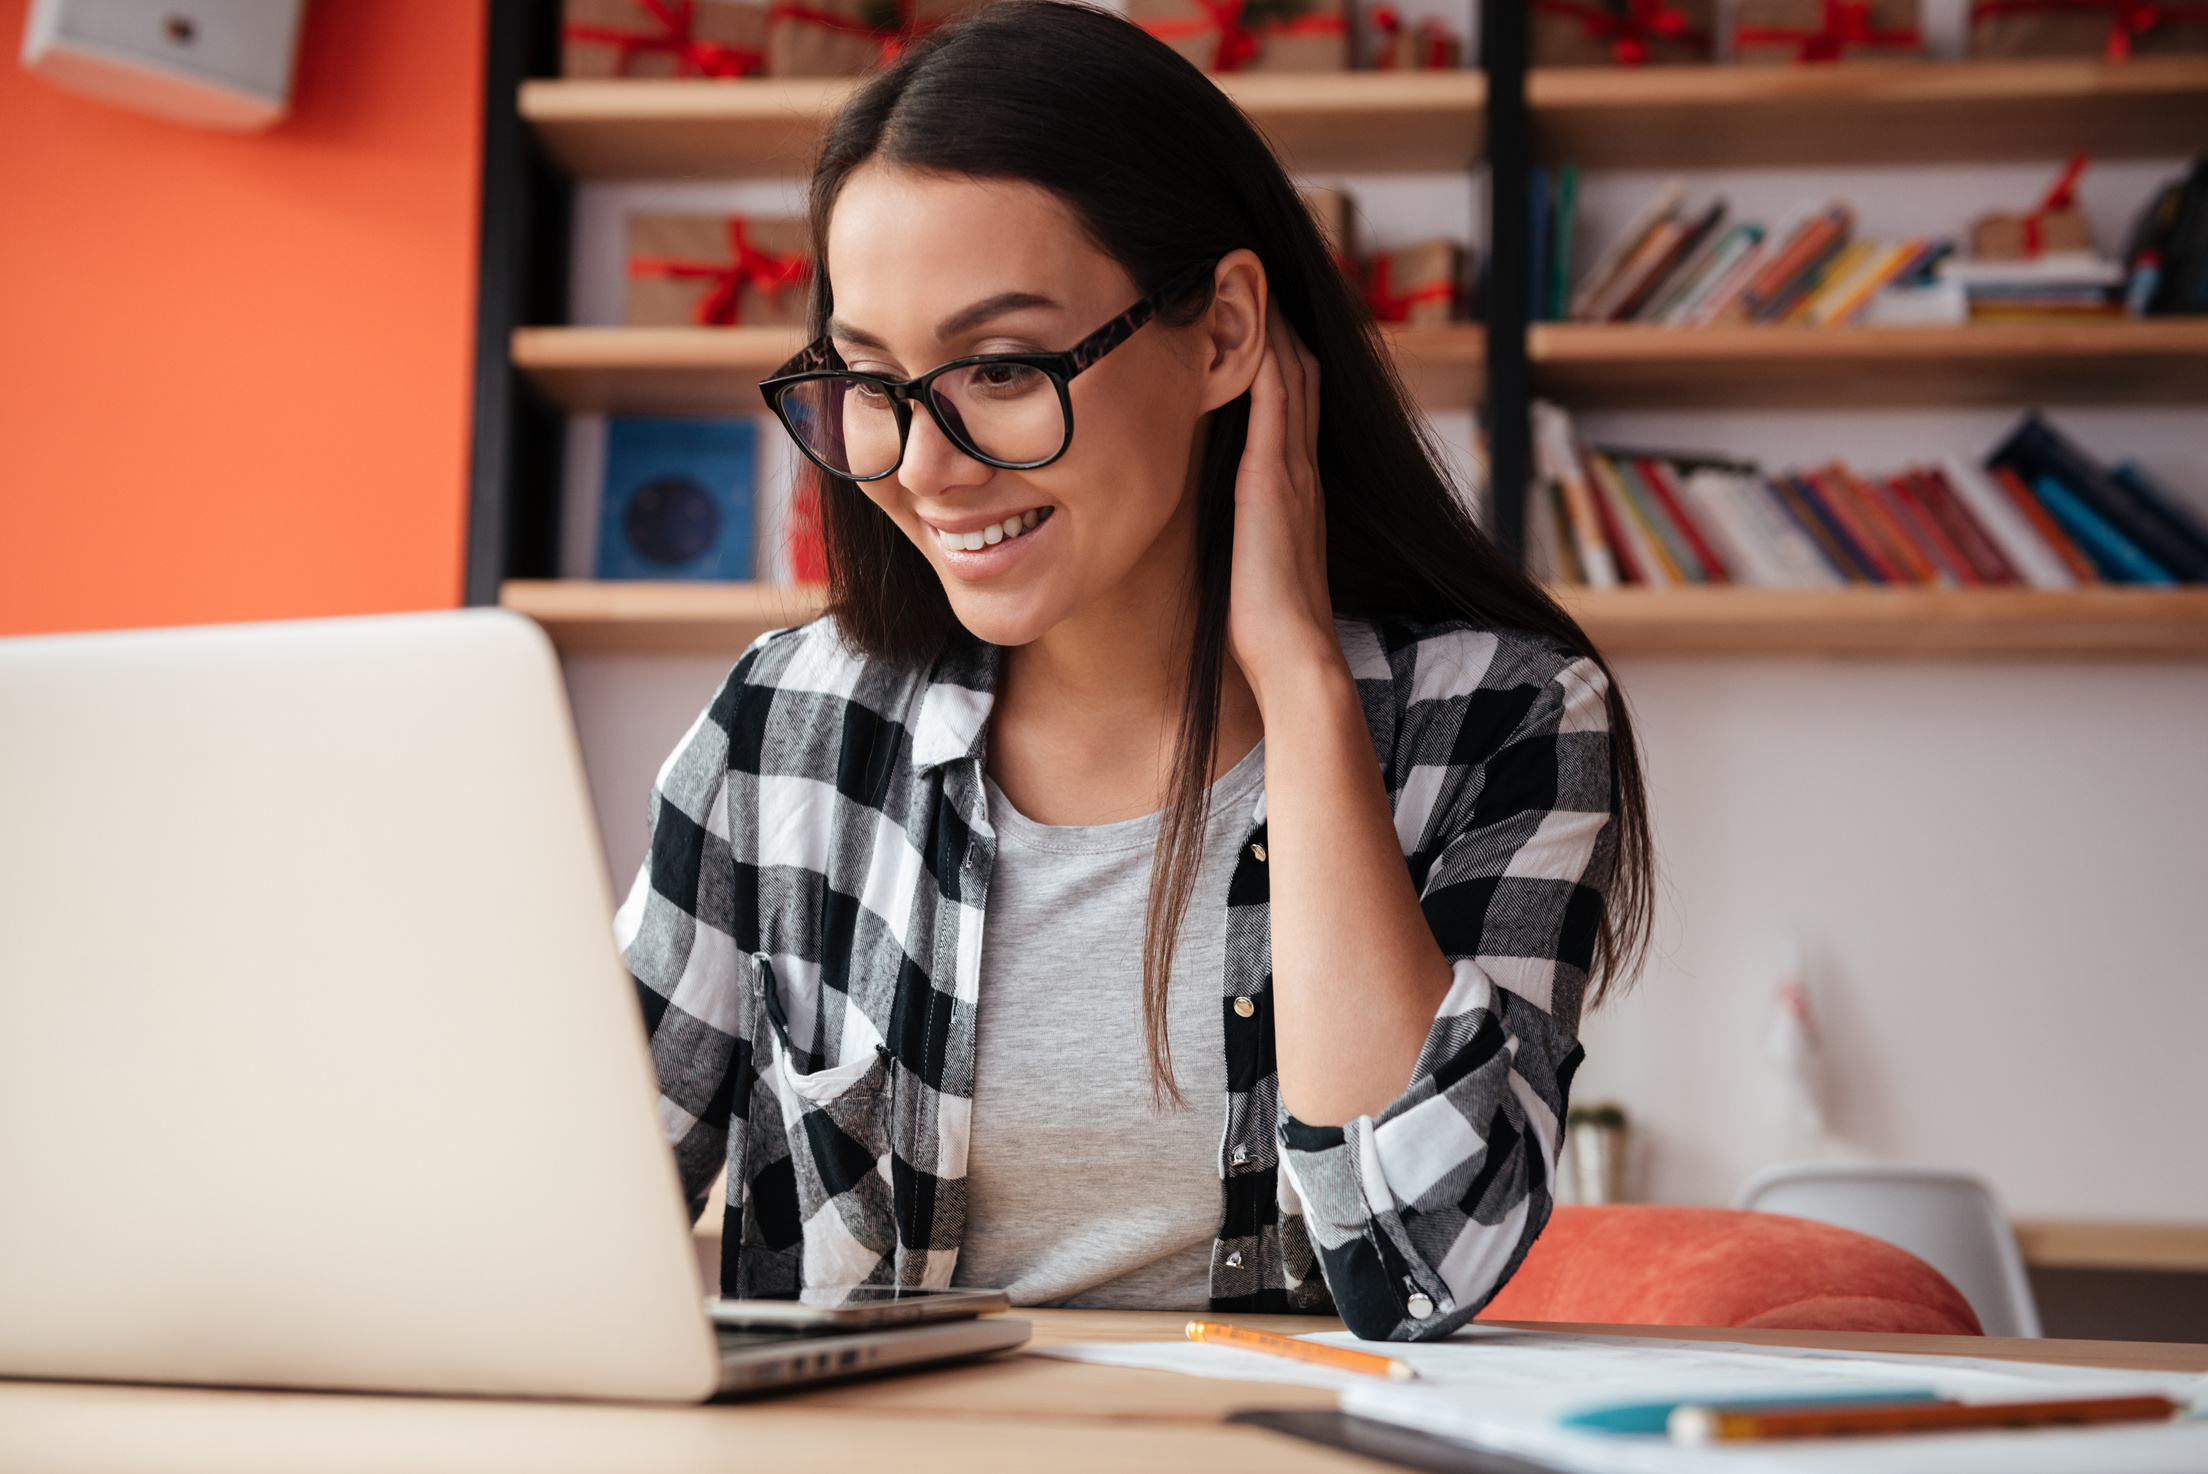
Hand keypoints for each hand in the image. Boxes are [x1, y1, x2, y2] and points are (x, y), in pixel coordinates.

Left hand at [1227, 304, 1344, 709]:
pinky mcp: (1273, 477)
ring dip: (1275, 324)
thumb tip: (1223, 524)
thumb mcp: (1252, 560)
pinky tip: (1253, 318)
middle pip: (1303, 372)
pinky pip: (1278, 397)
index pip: (1297, 402)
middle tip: (1255, 272)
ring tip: (1251, 274)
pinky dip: (1268, 354)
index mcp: (1297, 488)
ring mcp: (1293, 470)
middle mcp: (1302, 469)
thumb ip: (1245, 530)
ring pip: (1294, 373)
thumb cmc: (1264, 625)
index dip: (1282, 354)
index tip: (1257, 314)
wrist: (1292, 655)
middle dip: (1282, 323)